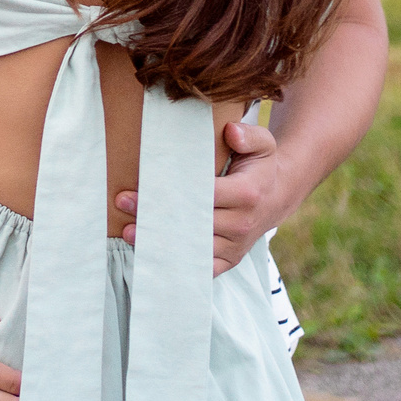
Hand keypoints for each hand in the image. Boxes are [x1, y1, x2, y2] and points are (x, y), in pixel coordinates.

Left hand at [112, 118, 311, 275]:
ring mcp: (235, 245)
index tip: (144, 182)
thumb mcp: (263, 143)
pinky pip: (202, 268)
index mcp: (246, 194)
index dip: (173, 190)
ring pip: (193, 248)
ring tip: (129, 231)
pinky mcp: (230, 260)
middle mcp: (241, 224)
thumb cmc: (260, 166)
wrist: (277, 196)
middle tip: (123, 203)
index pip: (204, 194)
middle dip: (156, 213)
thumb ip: (248, 136)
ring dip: (160, 241)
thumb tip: (230, 132)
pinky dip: (177, 264)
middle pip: (192, 222)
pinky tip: (151, 255)